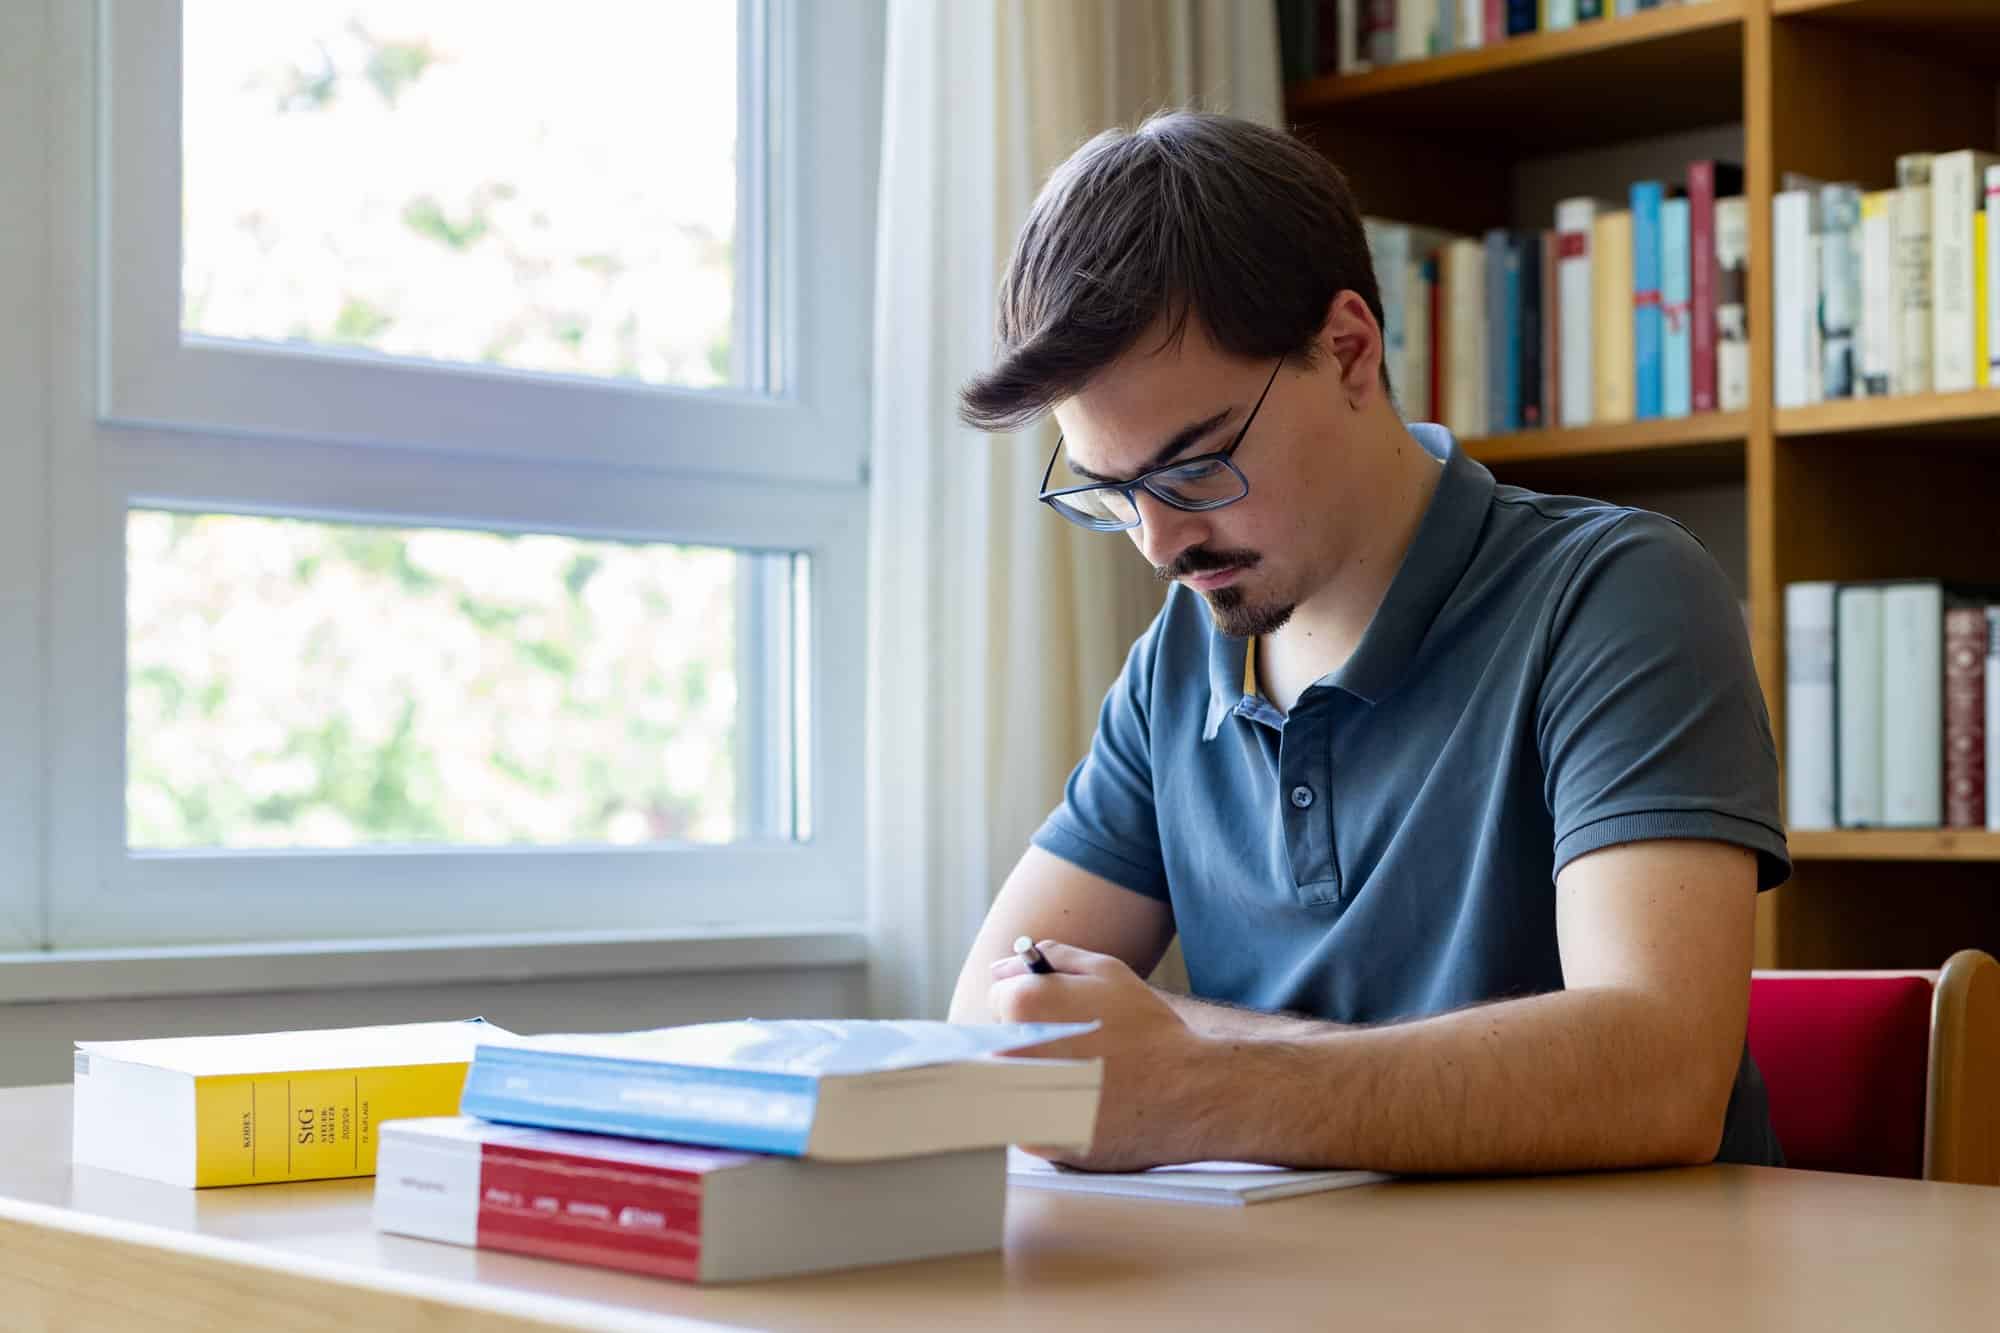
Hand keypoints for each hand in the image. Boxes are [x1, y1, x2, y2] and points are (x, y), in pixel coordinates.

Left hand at [989, 941, 1209, 1171]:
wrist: (1187, 1093)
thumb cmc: (1148, 1028)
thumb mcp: (1106, 972)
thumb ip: (1050, 958)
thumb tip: (1003, 966)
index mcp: (1024, 1005)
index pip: (999, 999)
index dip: (1033, 1004)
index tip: (1062, 1017)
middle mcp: (1012, 1053)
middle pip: (997, 1042)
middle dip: (1026, 1041)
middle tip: (1073, 1051)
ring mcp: (1021, 1100)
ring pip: (1004, 1084)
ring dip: (1032, 1079)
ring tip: (1078, 1080)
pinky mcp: (1036, 1140)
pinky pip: (1020, 1122)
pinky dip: (1044, 1114)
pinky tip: (1082, 1107)